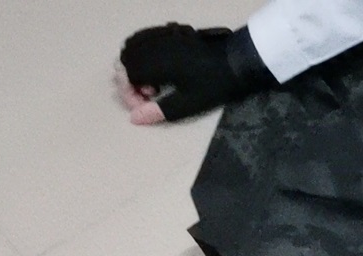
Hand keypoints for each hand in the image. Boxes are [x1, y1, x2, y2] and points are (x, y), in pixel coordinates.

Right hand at [118, 23, 275, 123]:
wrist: (236, 61)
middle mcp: (156, 45)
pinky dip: (142, 52)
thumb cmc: (212, 85)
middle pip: (126, 59)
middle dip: (129, 80)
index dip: (129, 93)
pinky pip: (145, 37)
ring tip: (152, 82)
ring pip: (132, 46)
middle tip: (148, 95)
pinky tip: (155, 67)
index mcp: (158, 62)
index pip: (126, 75)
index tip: (143, 105)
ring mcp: (163, 35)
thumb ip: (157, 111)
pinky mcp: (170, 31)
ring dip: (134, 66)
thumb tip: (133, 118)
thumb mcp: (186, 105)